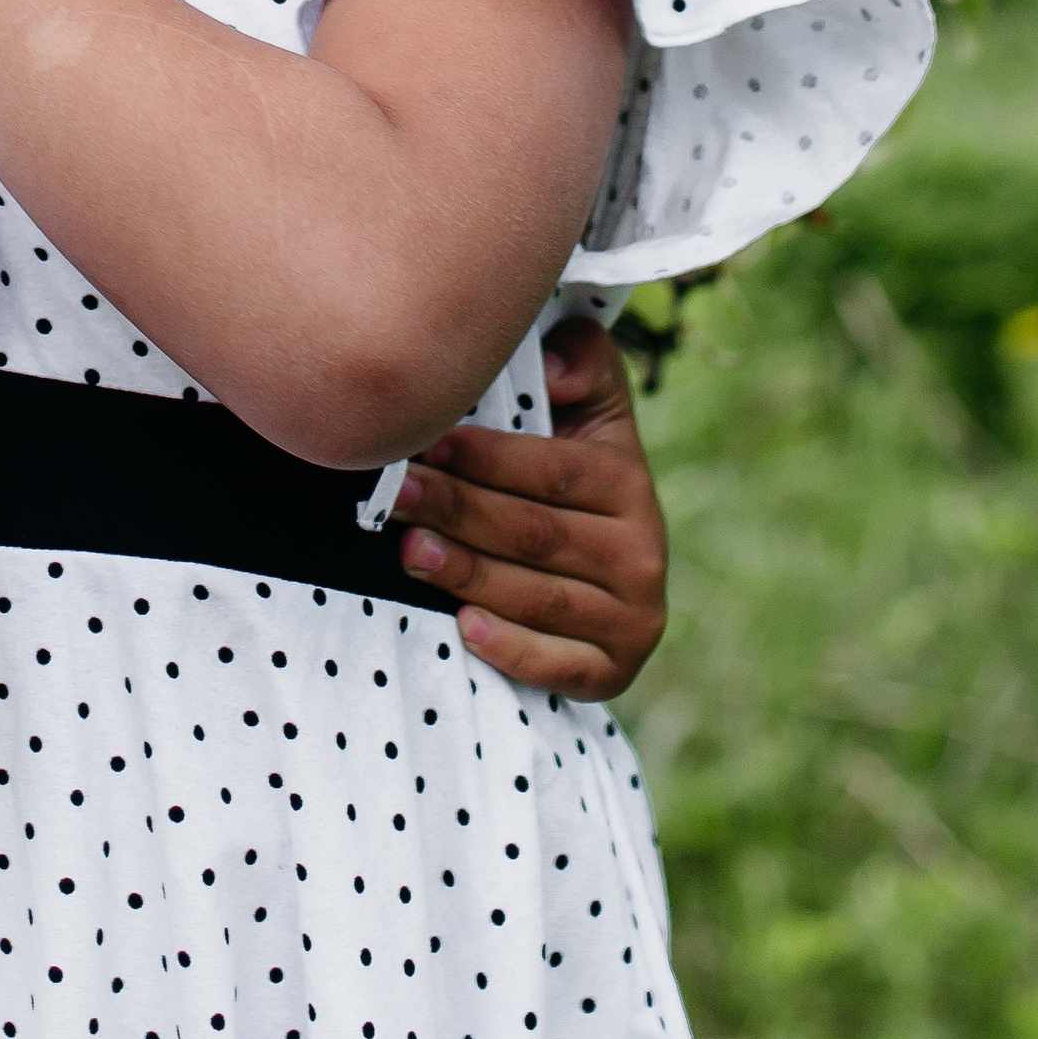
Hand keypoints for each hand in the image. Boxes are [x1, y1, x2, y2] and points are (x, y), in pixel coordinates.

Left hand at [390, 316, 668, 697]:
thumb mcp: (588, 417)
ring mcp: (632, 619)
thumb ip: (584, 366)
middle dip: (457, 511)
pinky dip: (514, 650)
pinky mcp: (613, 672)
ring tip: (410, 552)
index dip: (484, 458)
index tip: (422, 444)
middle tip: (395, 496)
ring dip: (468, 574)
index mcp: (629, 484)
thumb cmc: (568, 481)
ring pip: (538, 596)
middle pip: (534, 534)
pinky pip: (561, 666)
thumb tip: (558, 367)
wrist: (604, 578)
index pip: (550, 473)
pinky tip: (466, 629)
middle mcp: (642, 554)